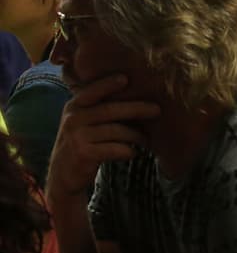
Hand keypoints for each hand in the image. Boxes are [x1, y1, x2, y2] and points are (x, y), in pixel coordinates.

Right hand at [47, 75, 159, 202]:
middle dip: (136, 108)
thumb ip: (99, 109)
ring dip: (136, 136)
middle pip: (110, 110)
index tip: (125, 78)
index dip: (107, 84)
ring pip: (116, 131)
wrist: (63, 174)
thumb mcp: (83, 122)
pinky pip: (115, 149)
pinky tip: (133, 153)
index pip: (91, 92)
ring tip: (146, 140)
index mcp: (74, 106)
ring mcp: (77, 136)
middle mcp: (73, 118)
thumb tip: (135, 98)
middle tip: (157, 110)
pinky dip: (128, 151)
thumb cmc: (82, 143)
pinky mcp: (84, 153)